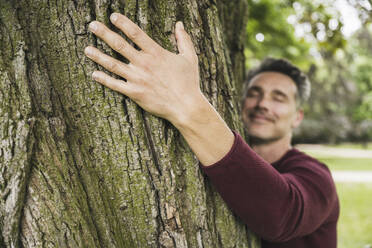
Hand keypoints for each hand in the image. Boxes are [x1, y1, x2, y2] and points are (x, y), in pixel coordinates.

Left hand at [84, 13, 201, 125]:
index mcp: (156, 53)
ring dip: (98, 56)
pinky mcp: (134, 93)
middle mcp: (144, 63)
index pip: (135, 33)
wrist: (185, 106)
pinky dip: (103, 79)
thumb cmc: (189, 82)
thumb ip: (184, 40)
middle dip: (104, 33)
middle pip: (119, 45)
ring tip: (86, 49)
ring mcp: (137, 78)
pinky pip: (115, 85)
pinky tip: (94, 74)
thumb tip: (180, 24)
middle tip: (92, 25)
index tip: (113, 16)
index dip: (123, 23)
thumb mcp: (190, 58)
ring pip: (113, 64)